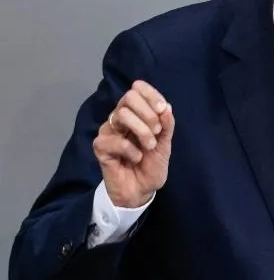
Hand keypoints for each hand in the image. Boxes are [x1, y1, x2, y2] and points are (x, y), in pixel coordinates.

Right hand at [93, 80, 173, 208]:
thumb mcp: (165, 144)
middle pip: (128, 97)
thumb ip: (167, 125)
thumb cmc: (151, 165)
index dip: (151, 94)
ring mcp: (108, 131)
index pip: (137, 89)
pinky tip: (135, 159)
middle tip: (157, 132)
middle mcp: (119, 118)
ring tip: (149, 147)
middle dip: (148, 114)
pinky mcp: (100, 147)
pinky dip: (131, 150)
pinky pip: (115, 140)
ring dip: (142, 131)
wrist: (141, 190)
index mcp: (136, 113)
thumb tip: (167, 106)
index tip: (162, 109)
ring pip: (121, 115)